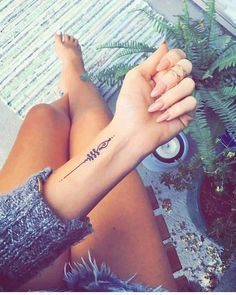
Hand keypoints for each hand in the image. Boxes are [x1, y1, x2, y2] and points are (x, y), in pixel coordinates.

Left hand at [113, 42, 195, 158]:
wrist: (131, 131)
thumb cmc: (129, 106)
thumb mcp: (135, 76)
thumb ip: (152, 60)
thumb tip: (165, 43)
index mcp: (161, 74)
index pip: (178, 56)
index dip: (171, 59)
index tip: (158, 70)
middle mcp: (172, 84)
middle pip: (187, 67)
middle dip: (169, 80)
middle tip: (154, 93)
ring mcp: (180, 99)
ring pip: (190, 85)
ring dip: (169, 97)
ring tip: (155, 108)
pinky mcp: (187, 113)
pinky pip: (191, 102)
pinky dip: (175, 110)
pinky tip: (163, 118)